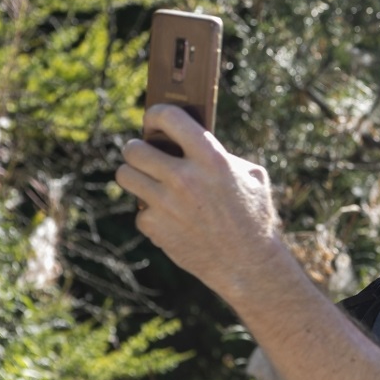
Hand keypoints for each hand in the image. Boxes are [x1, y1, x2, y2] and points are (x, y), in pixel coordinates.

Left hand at [115, 104, 280, 298]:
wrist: (248, 264)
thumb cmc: (254, 216)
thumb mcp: (252, 176)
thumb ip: (222, 155)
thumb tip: (195, 141)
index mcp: (211, 158)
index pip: (169, 118)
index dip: (156, 114)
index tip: (154, 119)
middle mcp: (184, 178)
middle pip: (134, 149)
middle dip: (137, 149)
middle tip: (144, 154)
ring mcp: (166, 204)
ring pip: (124, 176)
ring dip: (134, 176)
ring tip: (146, 179)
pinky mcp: (155, 227)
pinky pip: (139, 210)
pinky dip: (151, 214)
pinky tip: (168, 217)